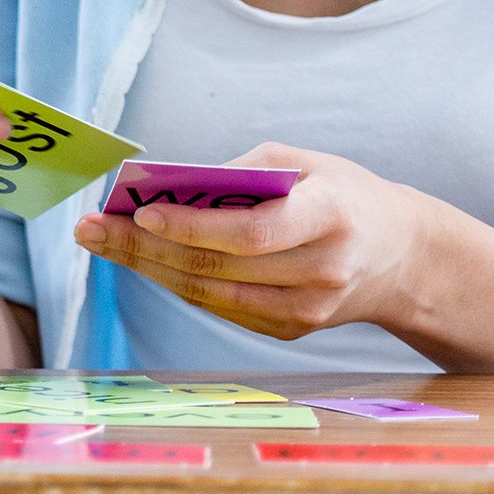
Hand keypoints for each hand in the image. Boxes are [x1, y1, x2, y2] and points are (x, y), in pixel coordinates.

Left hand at [73, 144, 443, 339]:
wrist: (404, 258)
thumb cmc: (344, 194)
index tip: (139, 213)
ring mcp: (307, 311)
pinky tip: (141, 259)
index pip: (250, 233)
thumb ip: (241, 173)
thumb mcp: (306, 163)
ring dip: (147, 267)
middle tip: (89, 228)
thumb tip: (167, 189)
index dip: (191, 227)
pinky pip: (220, 305)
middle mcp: (322, 272)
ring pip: (209, 293)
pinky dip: (175, 281)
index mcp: (331, 218)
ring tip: (100, 241)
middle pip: (217, 267)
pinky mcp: (290, 330)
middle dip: (143, 248)